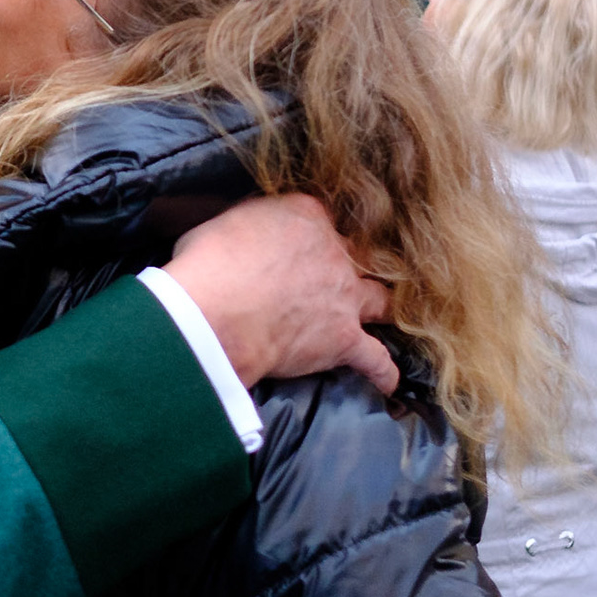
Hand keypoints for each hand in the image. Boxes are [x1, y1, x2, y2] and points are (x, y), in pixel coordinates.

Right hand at [164, 193, 396, 395]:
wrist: (215, 313)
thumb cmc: (208, 265)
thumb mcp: (224, 222)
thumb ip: (247, 223)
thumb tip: (242, 233)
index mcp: (305, 216)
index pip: (321, 217)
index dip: (313, 233)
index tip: (301, 245)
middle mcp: (334, 252)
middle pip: (358, 254)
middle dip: (352, 264)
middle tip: (339, 276)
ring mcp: (345, 298)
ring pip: (380, 300)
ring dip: (379, 307)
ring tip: (380, 314)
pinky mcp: (344, 340)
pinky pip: (375, 359)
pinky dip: (383, 371)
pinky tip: (388, 380)